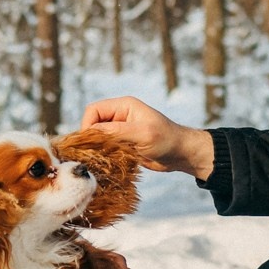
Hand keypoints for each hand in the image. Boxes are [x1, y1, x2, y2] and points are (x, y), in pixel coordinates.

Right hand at [77, 97, 214, 178]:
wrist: (181, 154)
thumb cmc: (166, 140)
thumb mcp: (142, 134)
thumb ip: (116, 131)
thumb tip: (90, 132)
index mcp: (124, 106)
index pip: (93, 110)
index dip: (88, 125)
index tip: (91, 143)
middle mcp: (120, 116)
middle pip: (93, 123)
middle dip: (92, 138)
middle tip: (96, 153)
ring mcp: (121, 130)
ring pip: (97, 137)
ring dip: (98, 148)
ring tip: (105, 158)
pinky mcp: (123, 144)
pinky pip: (105, 147)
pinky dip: (104, 155)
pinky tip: (110, 162)